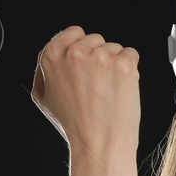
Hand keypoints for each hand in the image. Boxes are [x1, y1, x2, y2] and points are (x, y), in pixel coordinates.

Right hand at [30, 25, 142, 156]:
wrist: (99, 143)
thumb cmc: (73, 125)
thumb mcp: (43, 97)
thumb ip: (45, 70)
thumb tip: (53, 54)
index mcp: (52, 55)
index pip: (74, 32)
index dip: (83, 47)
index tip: (86, 62)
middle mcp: (75, 52)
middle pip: (96, 39)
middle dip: (99, 57)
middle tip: (96, 84)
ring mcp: (100, 57)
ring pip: (114, 47)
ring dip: (115, 64)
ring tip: (108, 90)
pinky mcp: (123, 64)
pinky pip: (131, 54)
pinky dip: (130, 68)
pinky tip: (121, 88)